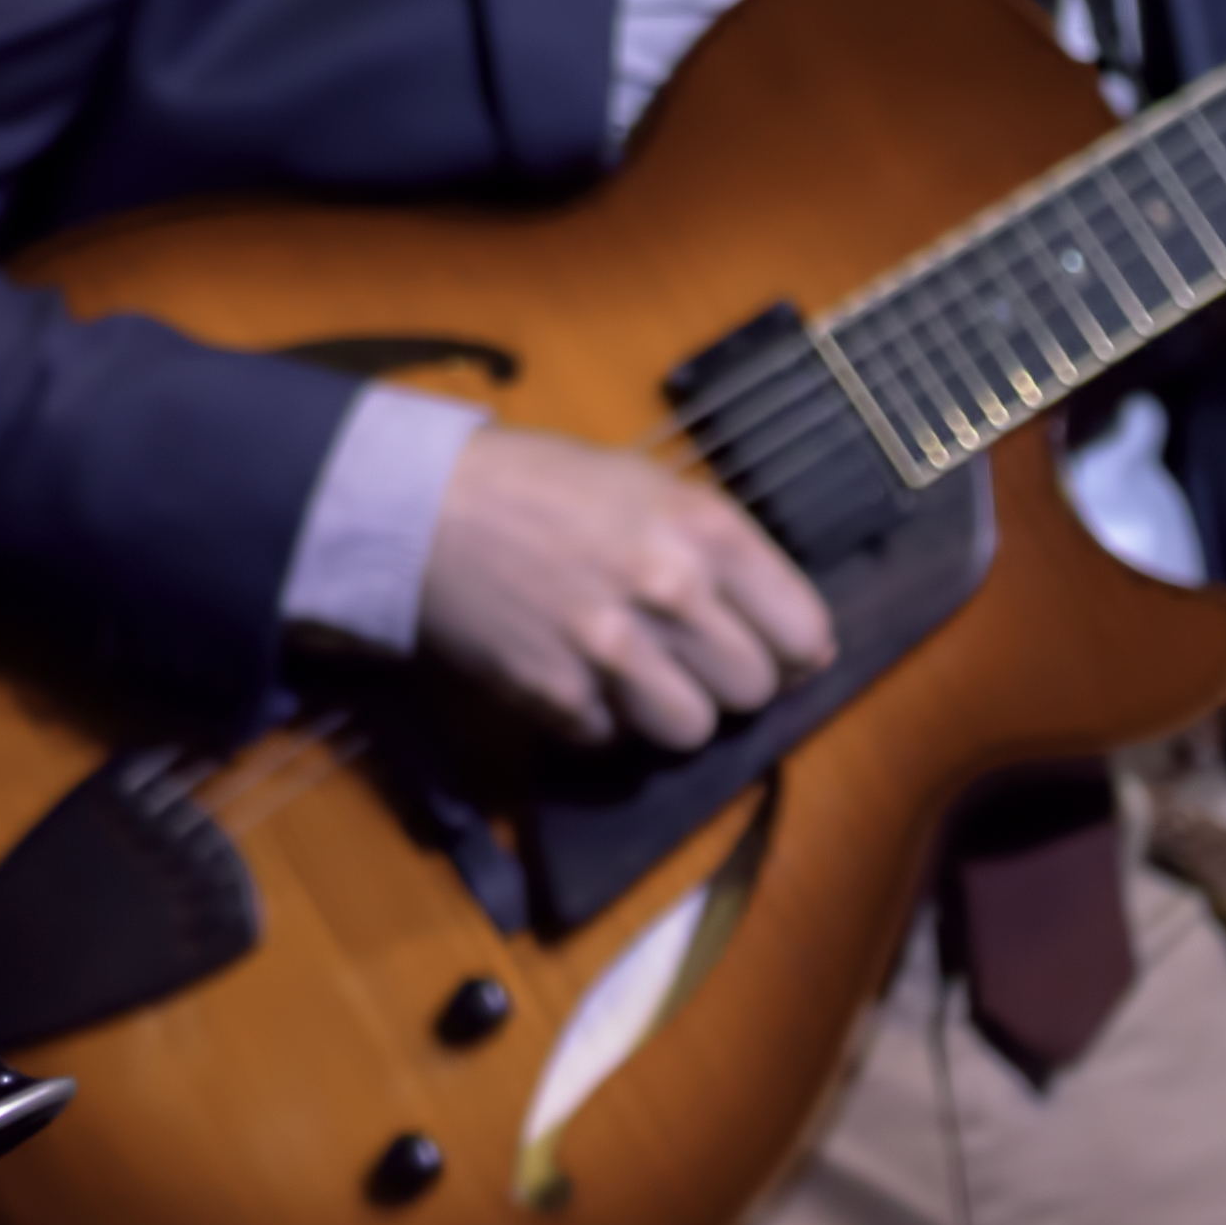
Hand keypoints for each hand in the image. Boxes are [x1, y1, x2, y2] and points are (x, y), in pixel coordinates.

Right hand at [413, 427, 839, 754]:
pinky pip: (614, 740)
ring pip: (693, 729)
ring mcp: (614, 650)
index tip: (774, 651)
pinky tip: (574, 674)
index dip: (793, 649)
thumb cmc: (540, 484)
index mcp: (704, 528)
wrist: (423, 507)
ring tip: (637, 675)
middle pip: (754, 689)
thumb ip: (719, 551)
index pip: (802, 631)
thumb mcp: (646, 485)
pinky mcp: (559, 696)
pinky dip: (599, 719)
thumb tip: (791, 634)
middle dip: (728, 679)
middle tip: (691, 657)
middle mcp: (671, 591)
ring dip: (671, 711)